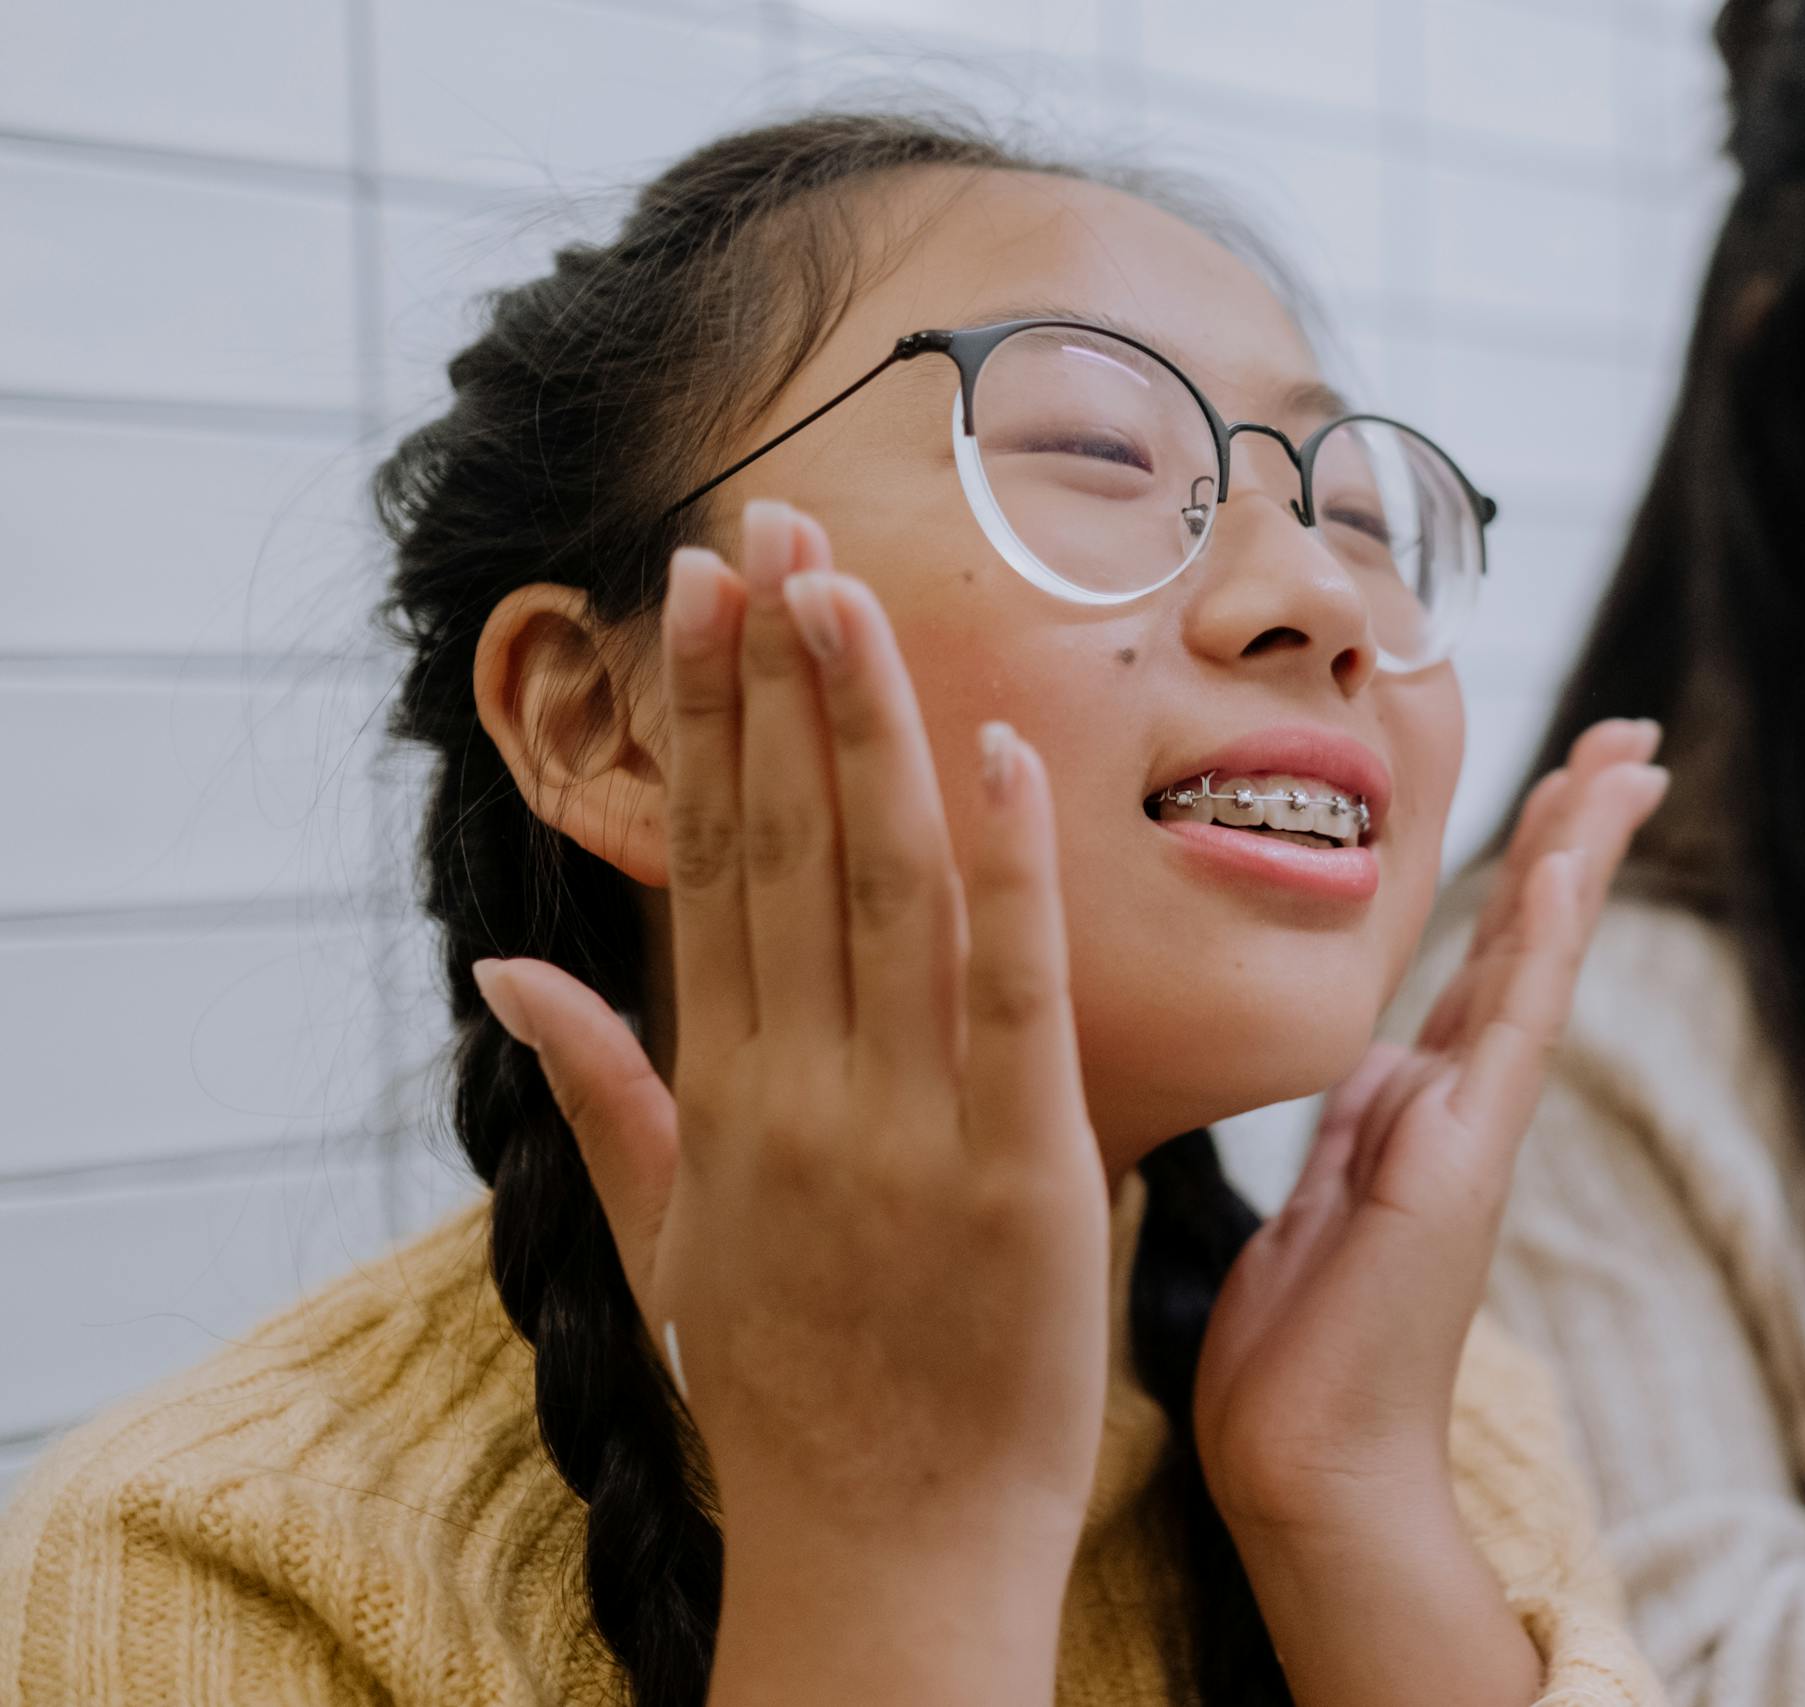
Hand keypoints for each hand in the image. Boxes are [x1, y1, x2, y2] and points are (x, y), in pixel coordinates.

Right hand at [470, 501, 1110, 1689]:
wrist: (882, 1557)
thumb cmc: (790, 1396)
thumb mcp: (669, 1240)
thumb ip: (599, 1093)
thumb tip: (502, 975)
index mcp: (723, 1094)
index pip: (709, 864)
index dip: (708, 718)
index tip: (700, 590)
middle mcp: (795, 1089)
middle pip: (781, 843)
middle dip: (773, 675)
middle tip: (766, 520)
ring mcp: (900, 1127)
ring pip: (880, 887)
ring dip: (863, 724)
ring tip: (844, 584)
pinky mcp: (1013, 1172)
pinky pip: (1008, 989)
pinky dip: (1004, 865)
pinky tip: (999, 747)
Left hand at [1193, 719, 1668, 1535]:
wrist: (1310, 1477)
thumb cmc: (1297, 1367)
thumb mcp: (1307, 1213)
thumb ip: (1350, 1133)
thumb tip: (1377, 1068)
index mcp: (1413, 1112)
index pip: (1477, 962)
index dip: (1517, 871)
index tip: (1552, 788)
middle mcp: (1456, 1106)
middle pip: (1526, 939)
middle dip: (1572, 833)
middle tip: (1628, 742)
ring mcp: (1470, 1132)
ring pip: (1534, 962)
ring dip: (1576, 854)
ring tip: (1626, 761)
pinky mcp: (1462, 1165)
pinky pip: (1510, 1032)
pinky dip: (1542, 943)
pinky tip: (1563, 866)